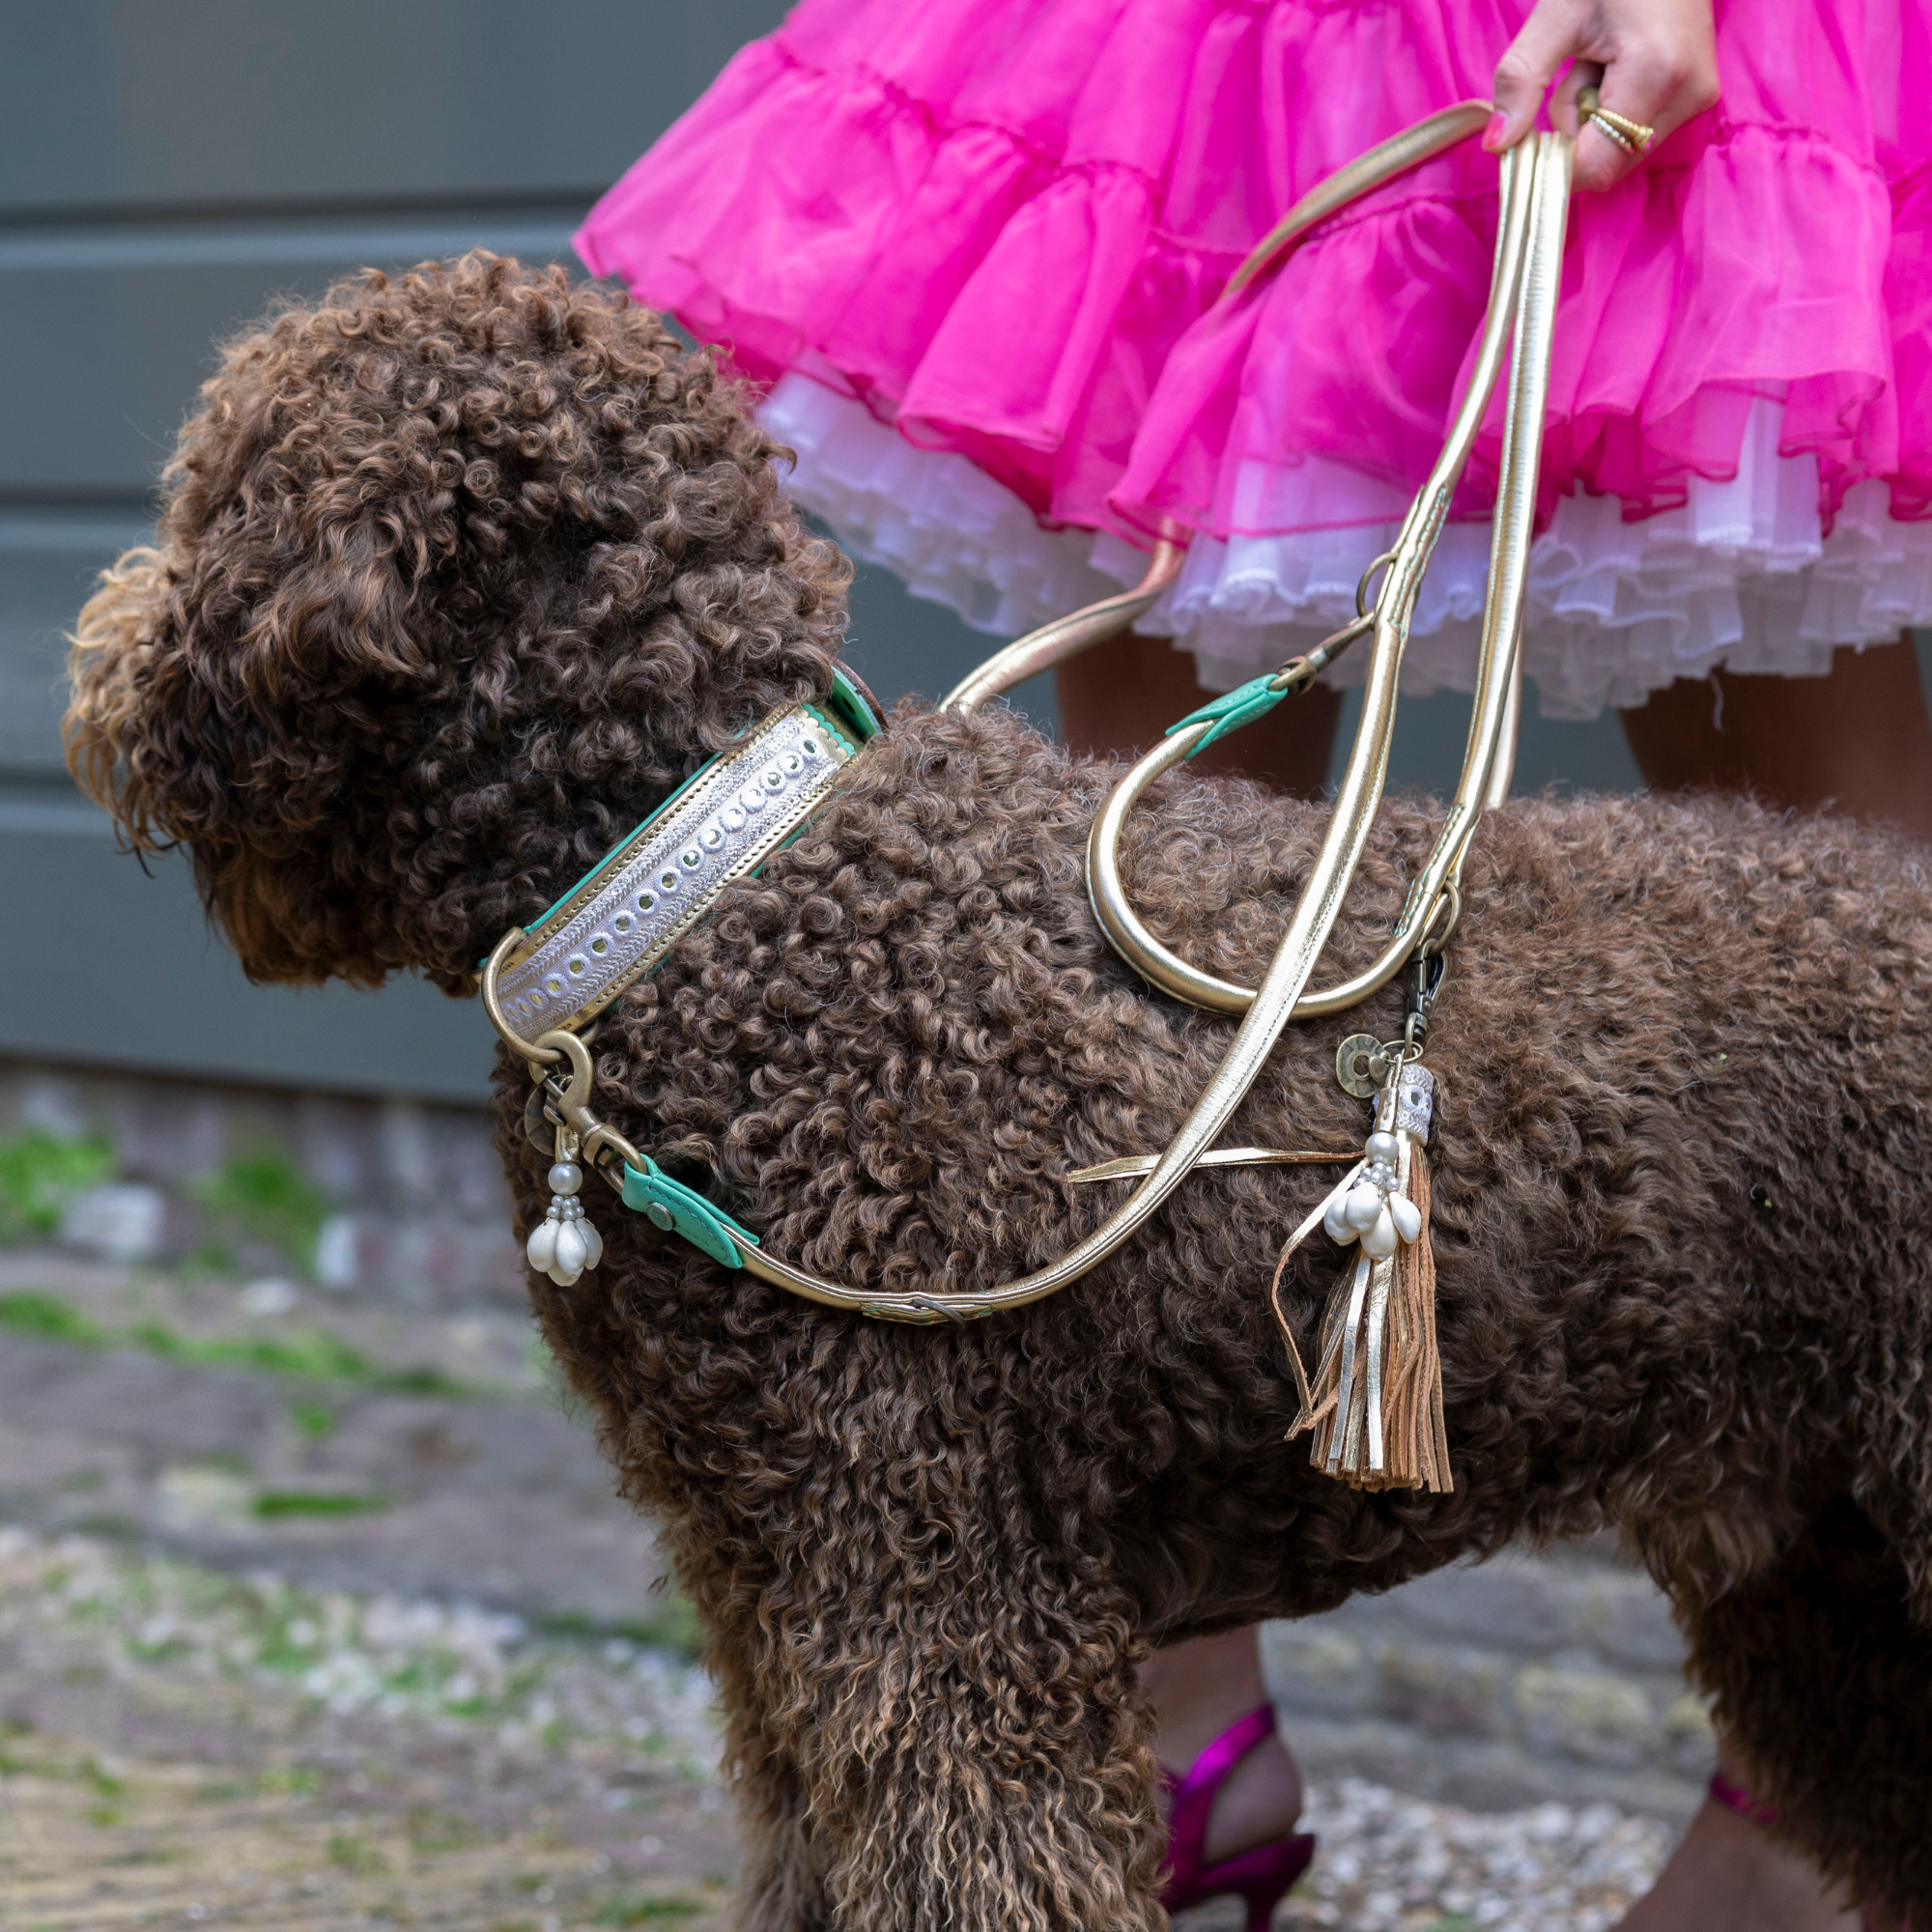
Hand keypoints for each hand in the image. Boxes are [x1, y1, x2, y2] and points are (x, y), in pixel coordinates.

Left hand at [1484, 0, 1719, 191]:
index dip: (1555, 163)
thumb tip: (1496, 144)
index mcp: (1656, 73)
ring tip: (1601, 59)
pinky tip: (1620, 65)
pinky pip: (1640, 130)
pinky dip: (1616, 109)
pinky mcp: (1701, 94)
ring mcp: (1700, 96)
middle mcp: (1688, 94)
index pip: (1596, 167)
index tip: (1531, 131)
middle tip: (1578, 68)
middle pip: (1609, 162)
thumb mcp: (1554, 17)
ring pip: (1622, 149)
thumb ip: (1521, 82)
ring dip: (1595, 118)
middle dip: (1576, 131)